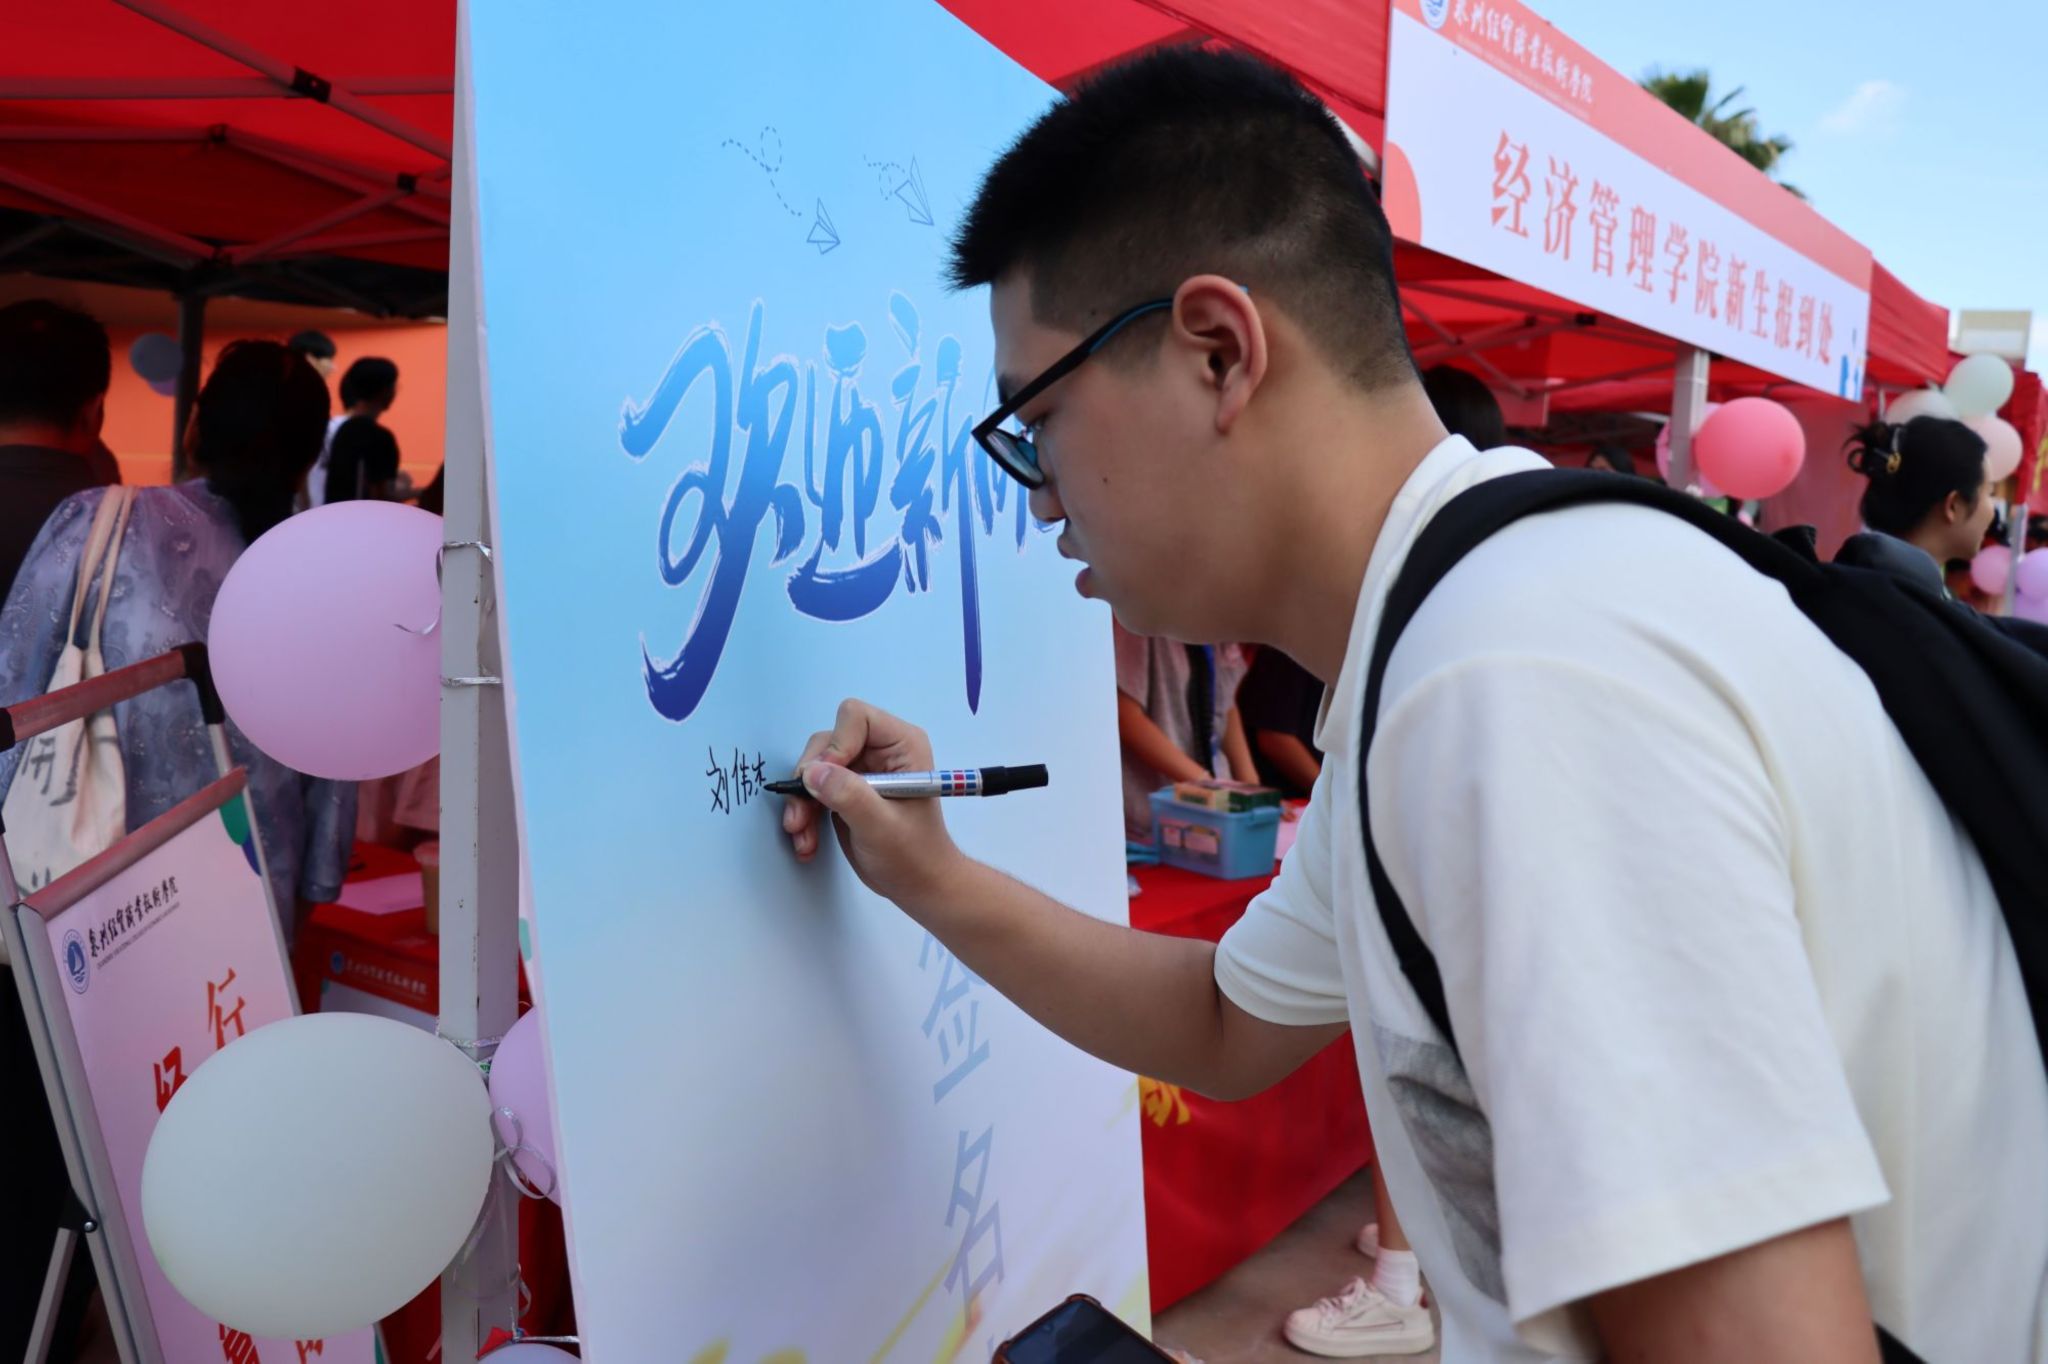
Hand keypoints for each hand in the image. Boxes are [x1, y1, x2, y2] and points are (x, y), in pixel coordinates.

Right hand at [781, 699, 969, 911]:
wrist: (918, 885)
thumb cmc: (913, 855)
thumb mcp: (880, 826)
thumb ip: (848, 795)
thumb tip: (811, 772)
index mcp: (901, 744)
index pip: (855, 717)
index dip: (835, 746)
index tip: (826, 780)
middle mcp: (880, 750)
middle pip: (827, 742)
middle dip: (810, 779)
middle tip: (802, 814)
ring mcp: (862, 770)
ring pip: (814, 767)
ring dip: (802, 802)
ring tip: (802, 835)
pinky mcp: (846, 790)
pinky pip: (813, 789)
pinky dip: (805, 814)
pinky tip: (807, 841)